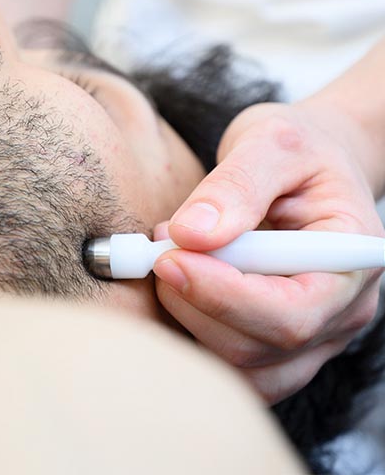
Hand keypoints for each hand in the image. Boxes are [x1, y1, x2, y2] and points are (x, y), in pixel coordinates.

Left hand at [153, 101, 383, 403]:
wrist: (308, 166)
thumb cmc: (299, 151)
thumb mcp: (272, 143)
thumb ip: (236, 185)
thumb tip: (191, 234)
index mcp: (351, 259)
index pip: (292, 312)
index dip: (222, 295)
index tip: (168, 258)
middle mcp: (338, 309)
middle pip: (259, 348)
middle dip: (193, 304)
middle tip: (158, 251)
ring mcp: (312, 333)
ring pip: (241, 366)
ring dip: (187, 319)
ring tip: (170, 259)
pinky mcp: (278, 339)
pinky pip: (232, 361)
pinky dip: (192, 329)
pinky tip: (179, 284)